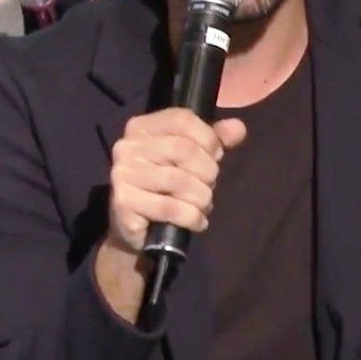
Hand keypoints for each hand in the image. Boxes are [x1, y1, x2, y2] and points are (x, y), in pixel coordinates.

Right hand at [95, 108, 245, 322]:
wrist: (137, 237)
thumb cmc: (169, 192)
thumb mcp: (195, 163)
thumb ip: (216, 142)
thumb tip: (239, 128)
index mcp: (143, 126)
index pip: (189, 122)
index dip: (210, 144)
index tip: (211, 159)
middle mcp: (126, 146)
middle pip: (193, 155)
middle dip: (210, 179)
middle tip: (205, 193)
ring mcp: (121, 175)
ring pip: (188, 183)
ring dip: (203, 202)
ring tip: (197, 209)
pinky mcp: (123, 204)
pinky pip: (175, 208)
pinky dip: (192, 219)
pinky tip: (190, 224)